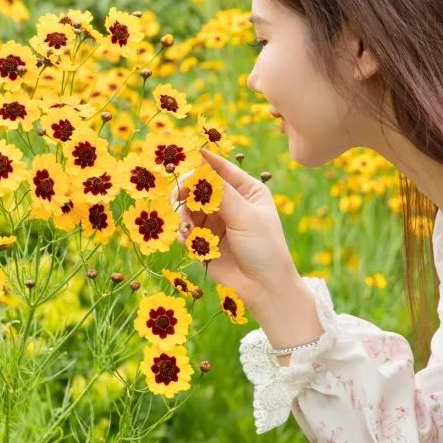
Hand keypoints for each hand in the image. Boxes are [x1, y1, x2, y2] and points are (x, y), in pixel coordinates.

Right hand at [171, 149, 298, 312]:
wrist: (263, 288)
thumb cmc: (264, 248)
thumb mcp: (245, 216)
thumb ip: (221, 193)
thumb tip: (200, 169)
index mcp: (247, 190)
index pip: (222, 168)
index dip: (203, 161)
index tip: (184, 155)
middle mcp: (231, 203)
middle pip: (201, 187)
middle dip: (188, 191)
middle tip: (178, 197)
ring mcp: (217, 221)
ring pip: (190, 208)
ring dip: (184, 215)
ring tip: (187, 227)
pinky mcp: (206, 241)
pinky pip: (187, 229)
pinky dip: (184, 232)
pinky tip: (187, 238)